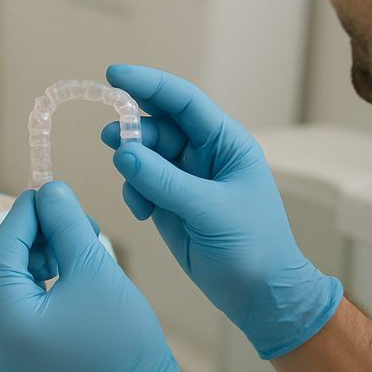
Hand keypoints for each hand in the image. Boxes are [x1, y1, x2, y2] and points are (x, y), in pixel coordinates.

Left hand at [0, 182, 213, 371]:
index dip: (24, 216)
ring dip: (38, 257)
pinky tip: (70, 269)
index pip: (0, 252)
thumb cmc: (123, 344)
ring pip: (10, 286)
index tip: (47, 189)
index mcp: (4, 323)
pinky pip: (21, 307)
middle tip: (69, 216)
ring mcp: (5, 354)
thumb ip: (66, 224)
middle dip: (33, 236)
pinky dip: (41, 282)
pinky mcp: (22, 359)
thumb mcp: (94, 271)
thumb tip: (49, 189)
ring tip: (76, 242)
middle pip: (1, 268)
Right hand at [101, 65, 342, 359]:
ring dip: (130, 163)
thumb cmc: (254, 248)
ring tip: (130, 181)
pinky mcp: (169, 204)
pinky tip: (143, 211)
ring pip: (144, 154)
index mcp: (226, 143)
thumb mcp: (211, 210)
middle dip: (132, 129)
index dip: (149, 84)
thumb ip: (164, 181)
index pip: (183, 102)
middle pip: (157, 125)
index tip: (113, 75)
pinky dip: (133, 191)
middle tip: (111, 139)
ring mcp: (184, 180)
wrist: (260, 297)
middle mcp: (204, 155)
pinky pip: (139, 184)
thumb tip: (123, 153)